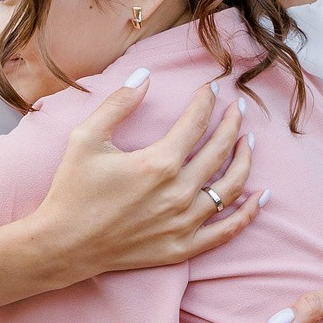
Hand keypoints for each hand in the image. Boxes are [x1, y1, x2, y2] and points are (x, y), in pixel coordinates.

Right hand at [28, 76, 260, 273]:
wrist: (63, 245)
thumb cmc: (72, 190)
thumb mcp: (86, 138)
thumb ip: (118, 104)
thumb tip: (145, 75)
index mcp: (158, 163)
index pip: (195, 123)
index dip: (207, 101)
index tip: (213, 87)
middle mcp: (178, 192)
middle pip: (220, 151)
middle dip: (232, 124)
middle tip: (239, 109)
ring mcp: (183, 223)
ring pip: (230, 188)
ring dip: (245, 161)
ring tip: (250, 142)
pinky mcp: (182, 248)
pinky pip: (226, 231)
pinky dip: (247, 214)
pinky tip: (260, 197)